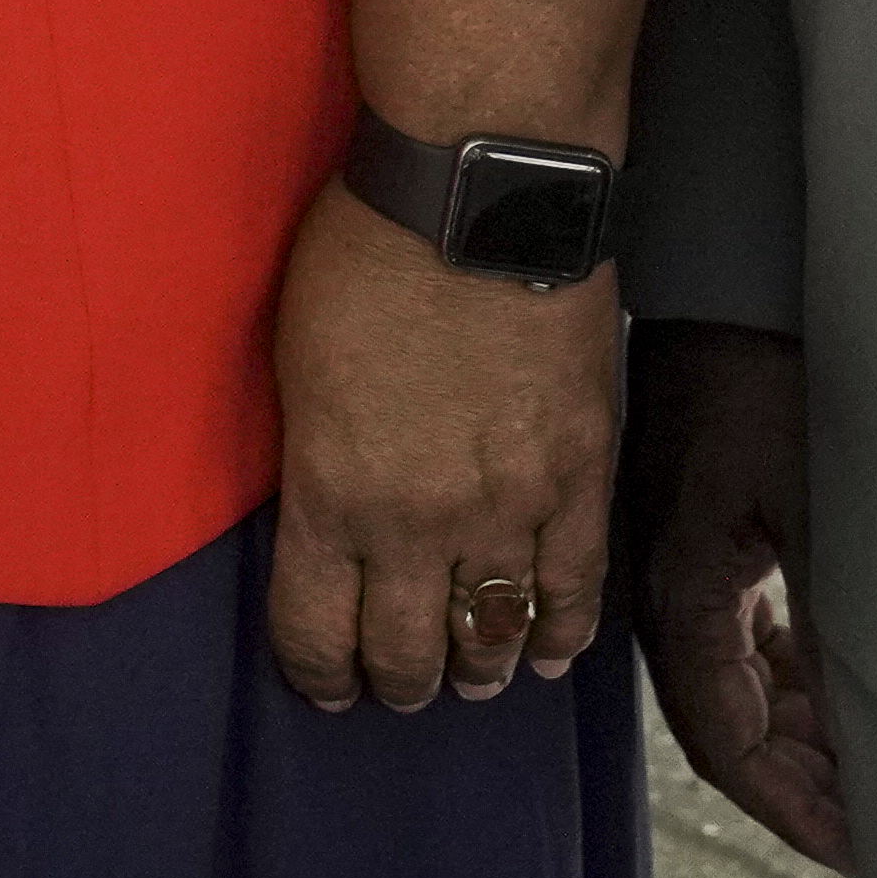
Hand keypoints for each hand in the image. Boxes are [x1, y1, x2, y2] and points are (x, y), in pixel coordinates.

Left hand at [265, 181, 616, 715]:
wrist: (477, 192)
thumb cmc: (368, 252)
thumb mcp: (298, 367)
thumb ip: (315, 462)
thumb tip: (330, 518)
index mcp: (330, 493)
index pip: (314, 631)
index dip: (319, 674)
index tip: (326, 683)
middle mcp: (415, 522)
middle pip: (406, 654)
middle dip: (398, 683)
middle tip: (401, 685)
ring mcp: (506, 506)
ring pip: (493, 634)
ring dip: (478, 666)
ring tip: (473, 675)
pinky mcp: (579, 475)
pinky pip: (576, 586)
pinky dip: (563, 632)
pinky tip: (551, 653)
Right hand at [623, 316, 846, 868]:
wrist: (721, 285)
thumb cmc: (766, 380)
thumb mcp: (814, 500)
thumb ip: (833, 620)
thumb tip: (865, 730)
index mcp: (682, 601)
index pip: (733, 750)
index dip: (796, 813)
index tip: (860, 855)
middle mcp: (661, 600)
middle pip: (726, 733)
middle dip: (799, 790)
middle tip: (874, 833)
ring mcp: (669, 570)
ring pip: (729, 691)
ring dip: (793, 737)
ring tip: (864, 772)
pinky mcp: (689, 539)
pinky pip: (730, 642)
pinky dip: (781, 681)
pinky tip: (822, 688)